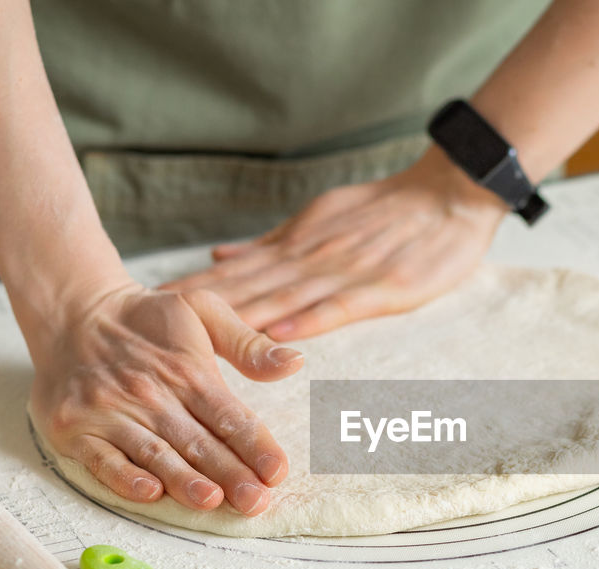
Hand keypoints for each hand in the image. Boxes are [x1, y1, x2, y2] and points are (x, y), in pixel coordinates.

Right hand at [28, 282, 302, 514]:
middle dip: (230, 474)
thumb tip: (294, 362)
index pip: (229, 415)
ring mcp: (111, 413)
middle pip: (197, 442)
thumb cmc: (145, 318)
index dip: (255, 445)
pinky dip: (124, 477)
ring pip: (154, 453)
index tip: (277, 471)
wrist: (71, 310)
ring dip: (183, 480)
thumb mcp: (202, 310)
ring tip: (212, 501)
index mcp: (188, 370)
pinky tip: (149, 492)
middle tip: (256, 501)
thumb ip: (248, 343)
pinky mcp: (75, 429)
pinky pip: (102, 459)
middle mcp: (151, 394)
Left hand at [161, 148, 508, 339]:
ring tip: (196, 342)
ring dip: (238, 322)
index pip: (235, 273)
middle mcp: (311, 260)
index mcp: (297, 245)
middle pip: (246, 289)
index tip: (149, 306)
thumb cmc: (391, 212)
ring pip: (282, 302)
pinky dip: (305, 323)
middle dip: (198, 311)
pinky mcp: (380, 289)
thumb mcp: (322, 217)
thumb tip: (221, 257)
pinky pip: (336, 309)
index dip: (193, 290)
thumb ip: (273, 243)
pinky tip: (275, 338)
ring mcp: (344, 274)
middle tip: (152, 331)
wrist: (449, 195)